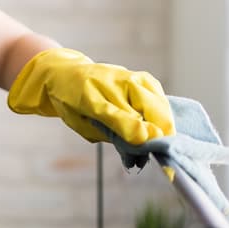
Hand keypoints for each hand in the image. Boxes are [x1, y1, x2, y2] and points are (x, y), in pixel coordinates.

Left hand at [7, 48, 174, 144]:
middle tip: (147, 155)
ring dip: (162, 127)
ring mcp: (131, 77)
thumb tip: (140, 149)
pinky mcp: (143, 77)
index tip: (146, 153)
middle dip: (155, 137)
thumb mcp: (81, 123)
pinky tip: (152, 125)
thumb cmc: (71, 102)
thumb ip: (109, 135)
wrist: (67, 72)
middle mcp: (112, 83)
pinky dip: (161, 115)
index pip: (118, 117)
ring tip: (151, 142)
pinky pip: (160, 99)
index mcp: (89, 97)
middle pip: (149, 112)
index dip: (136, 137)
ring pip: (160, 106)